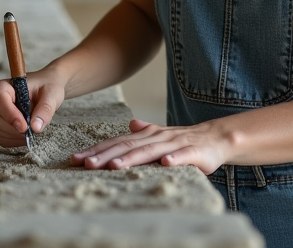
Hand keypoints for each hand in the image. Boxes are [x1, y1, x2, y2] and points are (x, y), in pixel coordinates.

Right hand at [0, 67, 66, 146]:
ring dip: (14, 136)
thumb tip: (36, 127)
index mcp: (3, 86)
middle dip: (13, 130)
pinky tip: (25, 136)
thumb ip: (45, 109)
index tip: (24, 127)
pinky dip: (13, 141)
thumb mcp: (51, 94)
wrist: (45, 91)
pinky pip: (0, 138)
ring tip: (31, 132)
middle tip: (31, 132)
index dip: (10, 115)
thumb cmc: (46, 87)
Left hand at [71, 119, 228, 174]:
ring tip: (114, 166)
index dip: (97, 150)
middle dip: (105, 155)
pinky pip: (182, 156)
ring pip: (149, 151)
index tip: (76, 158)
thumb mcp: (160, 136)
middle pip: (127, 146)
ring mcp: (174, 144)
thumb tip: (129, 126)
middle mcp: (156, 137)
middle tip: (86, 164)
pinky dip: (173, 159)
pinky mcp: (193, 153)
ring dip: (131, 158)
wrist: (215, 138)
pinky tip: (165, 163)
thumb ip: (144, 133)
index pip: (117, 143)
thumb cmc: (184, 141)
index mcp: (147, 135)